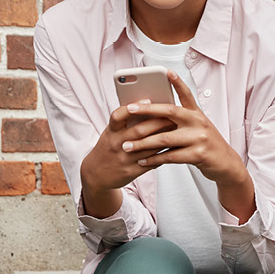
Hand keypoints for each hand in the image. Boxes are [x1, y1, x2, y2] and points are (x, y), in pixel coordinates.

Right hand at [77, 97, 177, 215]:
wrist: (96, 174)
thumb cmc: (108, 147)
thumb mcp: (110, 133)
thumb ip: (125, 123)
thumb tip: (148, 108)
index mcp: (111, 132)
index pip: (118, 116)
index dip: (132, 107)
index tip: (147, 100)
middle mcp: (116, 144)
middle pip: (139, 130)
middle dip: (158, 122)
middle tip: (174, 115)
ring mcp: (124, 159)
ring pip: (149, 147)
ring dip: (165, 138)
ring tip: (178, 130)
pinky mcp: (131, 171)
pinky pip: (151, 162)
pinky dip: (163, 154)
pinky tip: (172, 148)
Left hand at [122, 72, 256, 221]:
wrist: (225, 163)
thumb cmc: (206, 144)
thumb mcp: (197, 127)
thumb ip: (180, 120)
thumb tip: (154, 115)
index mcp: (197, 114)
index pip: (186, 94)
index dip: (177, 82)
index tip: (167, 72)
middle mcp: (198, 122)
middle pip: (170, 112)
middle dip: (147, 110)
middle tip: (129, 109)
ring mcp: (199, 138)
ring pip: (164, 138)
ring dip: (143, 143)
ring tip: (127, 145)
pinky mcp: (198, 154)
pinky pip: (169, 156)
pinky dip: (153, 159)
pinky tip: (142, 161)